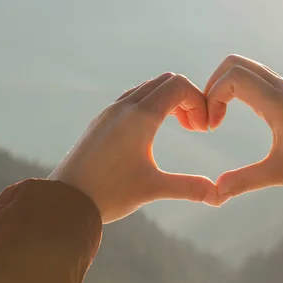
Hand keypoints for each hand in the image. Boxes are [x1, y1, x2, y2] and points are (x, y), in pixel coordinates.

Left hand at [49, 72, 216, 223]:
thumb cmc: (108, 194)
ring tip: (179, 127)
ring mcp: (110, 112)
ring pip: (147, 88)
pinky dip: (151, 105)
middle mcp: (124, 106)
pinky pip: (132, 98)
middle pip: (165, 81)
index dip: (198, 101)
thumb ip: (189, 187)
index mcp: (140, 116)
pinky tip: (152, 132)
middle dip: (187, 99)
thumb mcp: (153, 189)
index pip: (178, 86)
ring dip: (168, 101)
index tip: (202, 130)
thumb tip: (219, 195)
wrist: (64, 201)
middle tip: (195, 128)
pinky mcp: (101, 121)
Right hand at [205, 55, 282, 203]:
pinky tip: (239, 115)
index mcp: (279, 103)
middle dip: (213, 85)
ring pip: (247, 68)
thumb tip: (214, 194)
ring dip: (226, 86)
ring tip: (219, 116)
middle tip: (210, 116)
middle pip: (235, 63)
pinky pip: (258, 78)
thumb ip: (245, 181)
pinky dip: (239, 89)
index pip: (233, 76)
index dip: (213, 96)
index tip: (213, 126)